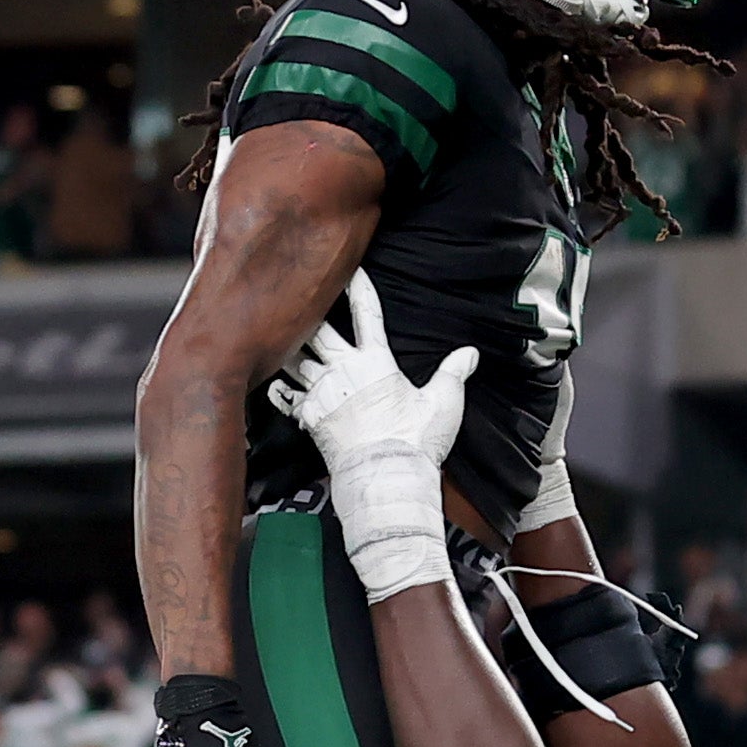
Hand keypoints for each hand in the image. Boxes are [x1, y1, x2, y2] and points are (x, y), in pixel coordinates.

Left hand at [265, 271, 471, 601]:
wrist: (384, 479)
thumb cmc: (415, 443)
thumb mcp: (444, 404)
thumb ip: (454, 374)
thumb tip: (471, 353)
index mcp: (376, 361)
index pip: (366, 312)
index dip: (358, 286)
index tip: (351, 267)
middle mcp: (344, 370)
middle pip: (317, 328)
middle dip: (308, 311)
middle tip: (299, 297)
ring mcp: (322, 393)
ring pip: (295, 358)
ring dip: (289, 347)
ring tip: (279, 334)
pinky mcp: (308, 417)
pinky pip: (284, 396)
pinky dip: (279, 387)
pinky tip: (276, 381)